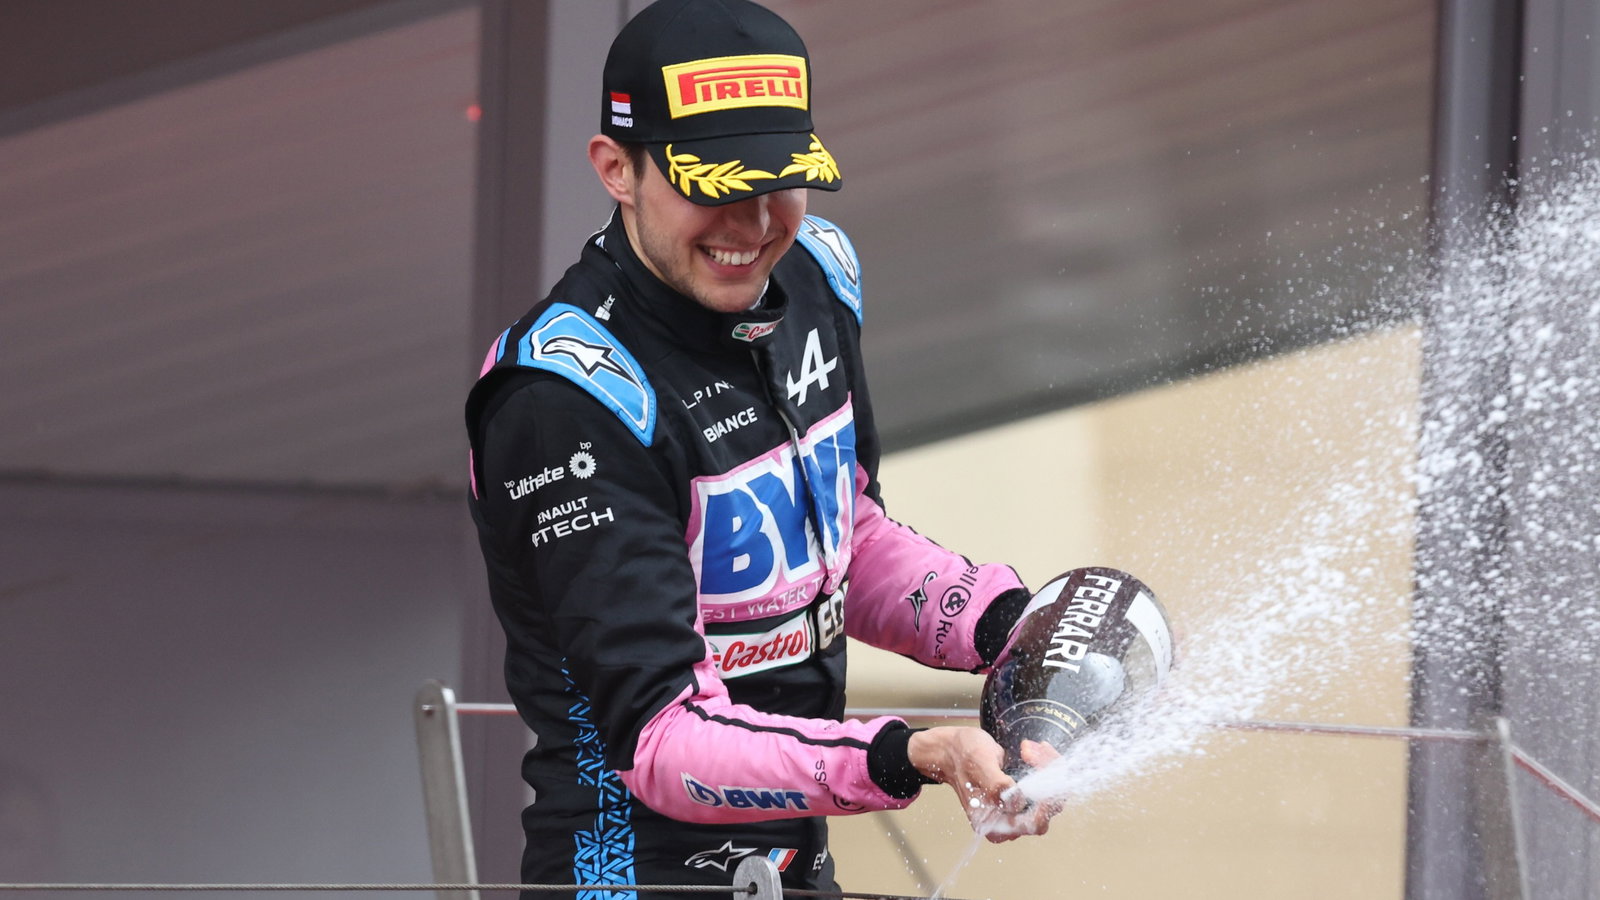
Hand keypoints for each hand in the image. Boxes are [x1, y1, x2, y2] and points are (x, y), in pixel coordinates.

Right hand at [906, 728, 1062, 841]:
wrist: (952, 749)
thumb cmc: (961, 756)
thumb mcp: (979, 764)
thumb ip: (996, 786)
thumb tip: (1016, 802)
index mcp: (995, 824)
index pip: (1035, 823)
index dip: (1046, 800)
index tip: (1045, 773)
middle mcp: (1008, 821)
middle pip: (1048, 808)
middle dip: (1048, 776)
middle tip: (1036, 751)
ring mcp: (1017, 809)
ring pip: (1050, 795)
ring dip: (1048, 767)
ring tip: (1032, 748)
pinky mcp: (1023, 796)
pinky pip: (1045, 785)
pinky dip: (1045, 766)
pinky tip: (1034, 751)